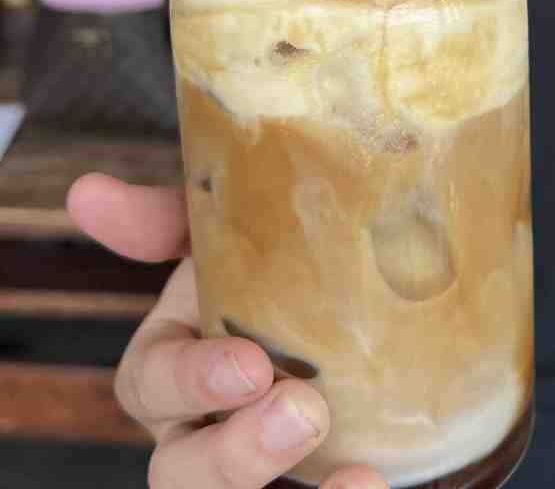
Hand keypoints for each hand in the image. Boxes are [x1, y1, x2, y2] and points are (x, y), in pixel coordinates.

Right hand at [67, 174, 387, 488]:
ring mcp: (254, 463)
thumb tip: (86, 193)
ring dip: (269, 475)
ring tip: (341, 454)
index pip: (151, 386)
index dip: (192, 382)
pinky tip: (369, 479)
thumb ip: (169, 217)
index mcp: (172, 361)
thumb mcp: (227, 231)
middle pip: (179, 472)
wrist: (368, 295)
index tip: (253, 365)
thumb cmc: (277, 261)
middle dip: (233, 452)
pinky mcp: (307, 480)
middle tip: (304, 408)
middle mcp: (200, 425)